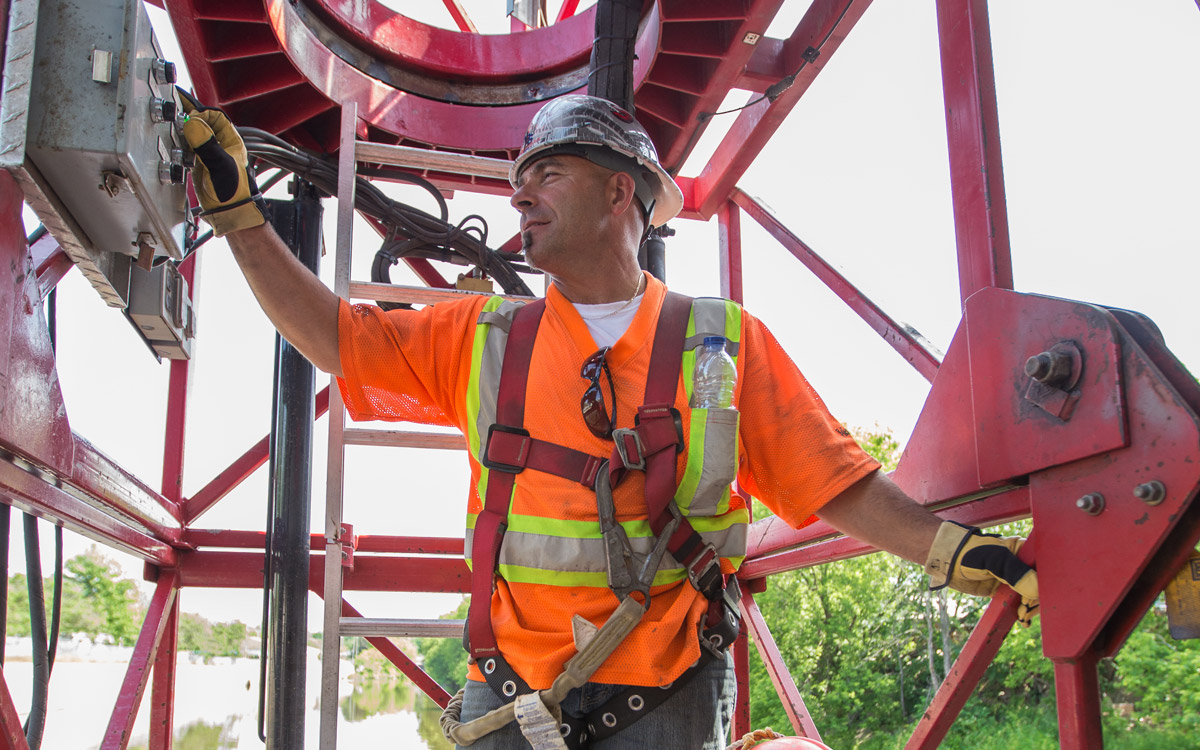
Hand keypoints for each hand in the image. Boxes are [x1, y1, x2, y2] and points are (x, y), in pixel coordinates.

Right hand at [177, 87, 265, 235]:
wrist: (231, 216)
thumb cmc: (234, 195)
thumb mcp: (219, 166)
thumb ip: (207, 145)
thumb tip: (193, 124)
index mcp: (232, 142)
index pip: (215, 116)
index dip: (199, 110)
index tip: (183, 108)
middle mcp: (223, 147)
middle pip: (204, 123)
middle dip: (189, 117)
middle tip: (174, 113)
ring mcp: (212, 156)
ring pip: (197, 135)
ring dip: (185, 131)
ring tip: (173, 126)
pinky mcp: (203, 166)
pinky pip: (191, 148)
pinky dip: (182, 144)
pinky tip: (176, 146)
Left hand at [924, 520, 1038, 624]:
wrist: (948, 561)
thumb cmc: (970, 552)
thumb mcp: (994, 559)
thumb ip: (1014, 573)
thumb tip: (1036, 590)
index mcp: (1024, 551)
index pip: (1044, 568)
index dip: (1046, 583)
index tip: (1038, 596)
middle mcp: (1022, 565)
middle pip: (1040, 585)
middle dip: (1036, 599)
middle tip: (1026, 609)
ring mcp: (1014, 579)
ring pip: (1031, 596)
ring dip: (1031, 608)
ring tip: (1023, 615)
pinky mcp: (1004, 591)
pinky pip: (1018, 603)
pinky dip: (1023, 613)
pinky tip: (1024, 621)